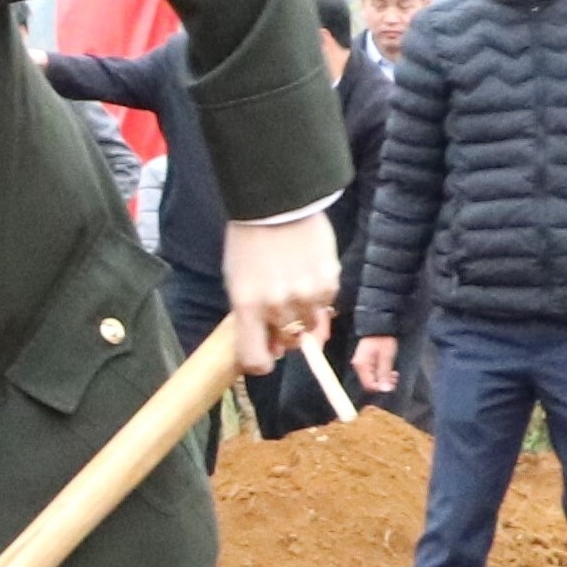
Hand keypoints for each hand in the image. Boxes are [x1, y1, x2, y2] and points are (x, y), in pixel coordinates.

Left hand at [216, 210, 339, 376]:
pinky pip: (326, 303)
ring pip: (311, 325)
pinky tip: (307, 272)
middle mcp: (278, 305)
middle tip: (278, 306)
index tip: (263, 357)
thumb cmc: (249, 243)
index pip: (256, 359)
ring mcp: (306, 294)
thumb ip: (251, 317)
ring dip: (304, 313)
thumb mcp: (237, 282)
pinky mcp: (329, 280)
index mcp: (247, 307)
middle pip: (287, 341)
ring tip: (293, 285)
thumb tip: (275, 350)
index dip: (260, 363)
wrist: (277, 203)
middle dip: (283, 331)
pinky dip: (319, 295)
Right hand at [348, 335, 396, 398]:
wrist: (379, 326)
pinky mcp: (365, 362)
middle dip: (383, 383)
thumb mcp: (386, 357)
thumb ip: (384, 374)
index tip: (392, 385)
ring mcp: (361, 364)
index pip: (368, 385)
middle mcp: (358, 366)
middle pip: (369, 383)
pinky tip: (389, 371)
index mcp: (361, 365)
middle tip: (394, 379)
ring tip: (394, 375)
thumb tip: (385, 389)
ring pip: (371, 379)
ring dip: (383, 379)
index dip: (381, 387)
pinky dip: (381, 374)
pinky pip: (372, 373)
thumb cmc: (383, 339)